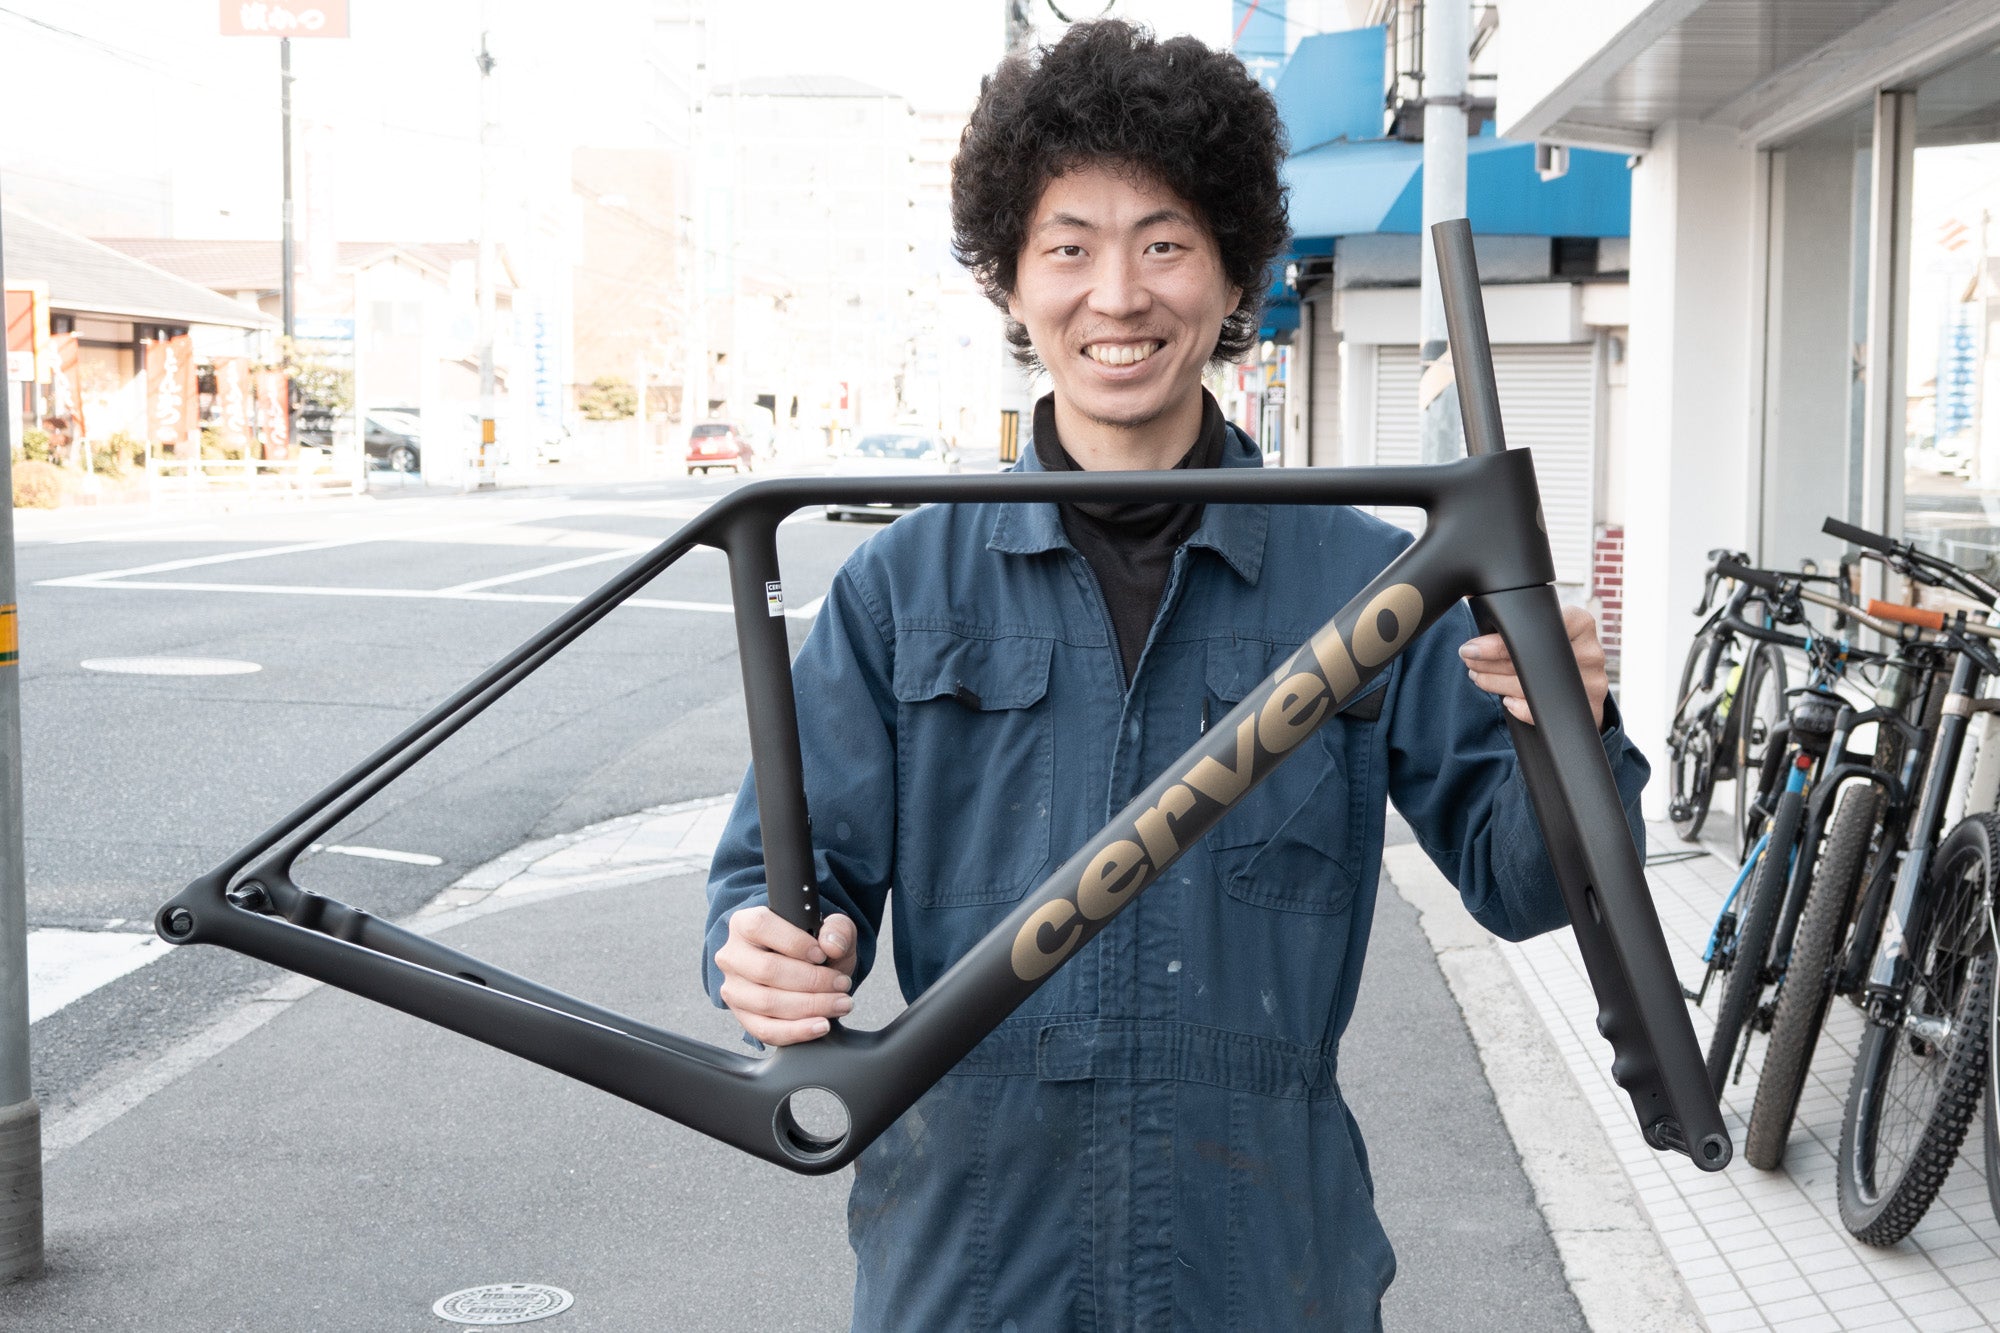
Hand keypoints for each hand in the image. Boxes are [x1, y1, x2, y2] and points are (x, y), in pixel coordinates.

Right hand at [714, 905, 857, 1044]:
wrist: (804, 971)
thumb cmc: (812, 947)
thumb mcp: (830, 929)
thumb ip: (837, 929)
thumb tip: (832, 946)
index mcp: (745, 924)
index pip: (761, 927)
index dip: (794, 943)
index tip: (823, 955)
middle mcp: (732, 956)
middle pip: (767, 970)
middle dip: (812, 980)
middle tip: (841, 983)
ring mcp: (734, 989)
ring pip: (767, 1002)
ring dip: (810, 1006)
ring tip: (840, 1003)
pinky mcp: (743, 1017)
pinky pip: (766, 1030)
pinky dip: (797, 1031)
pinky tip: (820, 1025)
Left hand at [1458, 605, 1608, 729]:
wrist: (1587, 682)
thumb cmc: (1556, 648)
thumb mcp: (1545, 626)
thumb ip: (1516, 616)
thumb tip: (1467, 591)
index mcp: (1579, 622)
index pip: (1534, 629)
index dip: (1497, 643)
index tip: (1471, 648)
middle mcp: (1590, 651)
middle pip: (1529, 660)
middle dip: (1489, 662)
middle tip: (1469, 662)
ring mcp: (1593, 681)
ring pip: (1532, 687)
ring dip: (1495, 684)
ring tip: (1479, 678)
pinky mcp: (1592, 708)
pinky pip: (1546, 711)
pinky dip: (1520, 707)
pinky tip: (1508, 700)